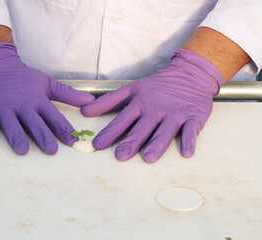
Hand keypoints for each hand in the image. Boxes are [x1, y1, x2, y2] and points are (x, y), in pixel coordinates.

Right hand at [0, 42, 94, 154]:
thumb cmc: (22, 77)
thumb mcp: (47, 83)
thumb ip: (68, 94)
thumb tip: (91, 101)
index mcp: (37, 100)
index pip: (54, 117)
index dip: (63, 129)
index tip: (73, 141)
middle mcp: (21, 105)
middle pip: (34, 123)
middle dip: (43, 136)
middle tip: (51, 150)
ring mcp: (2, 106)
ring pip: (10, 124)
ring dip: (16, 136)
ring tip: (22, 150)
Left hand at [81, 49, 223, 162]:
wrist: (189, 75)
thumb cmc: (156, 87)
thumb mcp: (130, 90)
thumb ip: (108, 102)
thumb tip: (83, 111)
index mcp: (139, 103)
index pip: (122, 119)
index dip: (110, 132)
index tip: (97, 145)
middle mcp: (155, 109)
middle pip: (142, 128)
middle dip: (131, 141)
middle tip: (120, 155)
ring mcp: (175, 113)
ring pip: (165, 131)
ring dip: (157, 144)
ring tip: (148, 158)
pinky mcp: (193, 117)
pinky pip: (191, 130)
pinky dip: (189, 141)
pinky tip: (186, 153)